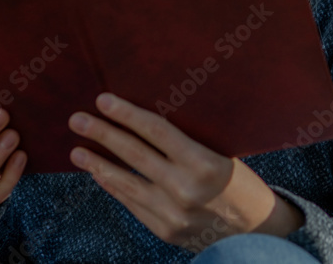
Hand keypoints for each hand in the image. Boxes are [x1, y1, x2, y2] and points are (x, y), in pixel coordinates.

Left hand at [68, 93, 304, 252]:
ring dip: (98, 164)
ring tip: (76, 150)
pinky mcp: (164, 230)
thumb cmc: (240, 183)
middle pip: (134, 155)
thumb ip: (187, 143)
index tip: (104, 100)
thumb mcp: (222, 155)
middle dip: (103, 135)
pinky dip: (114, 187)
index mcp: (204, 163)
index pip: (156, 131)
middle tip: (77, 119)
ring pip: (125, 183)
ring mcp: (172, 213)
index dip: (127, 114)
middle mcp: (185, 189)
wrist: (256, 231)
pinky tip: (100, 174)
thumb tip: (146, 120)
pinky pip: (132, 203)